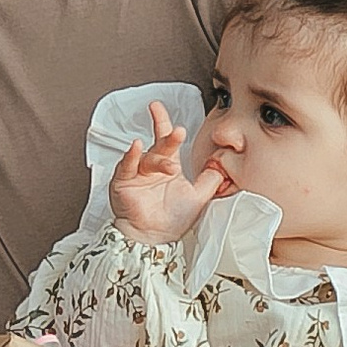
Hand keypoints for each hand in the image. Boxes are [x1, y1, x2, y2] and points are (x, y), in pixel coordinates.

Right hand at [109, 101, 227, 244]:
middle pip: (158, 144)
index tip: (158, 107)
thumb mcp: (199, 197)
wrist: (154, 239)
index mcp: (168, 166)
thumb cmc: (172, 221)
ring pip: (147, 158)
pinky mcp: (123, 183)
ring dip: (158, 159)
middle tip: (178, 132)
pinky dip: (131, 156)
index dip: (163, 122)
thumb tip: (223, 165)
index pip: (166, 140)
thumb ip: (211, 180)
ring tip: (169, 167)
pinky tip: (136, 147)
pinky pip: (127, 166)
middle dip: (166, 134)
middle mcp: (151, 167)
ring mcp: (137, 174)